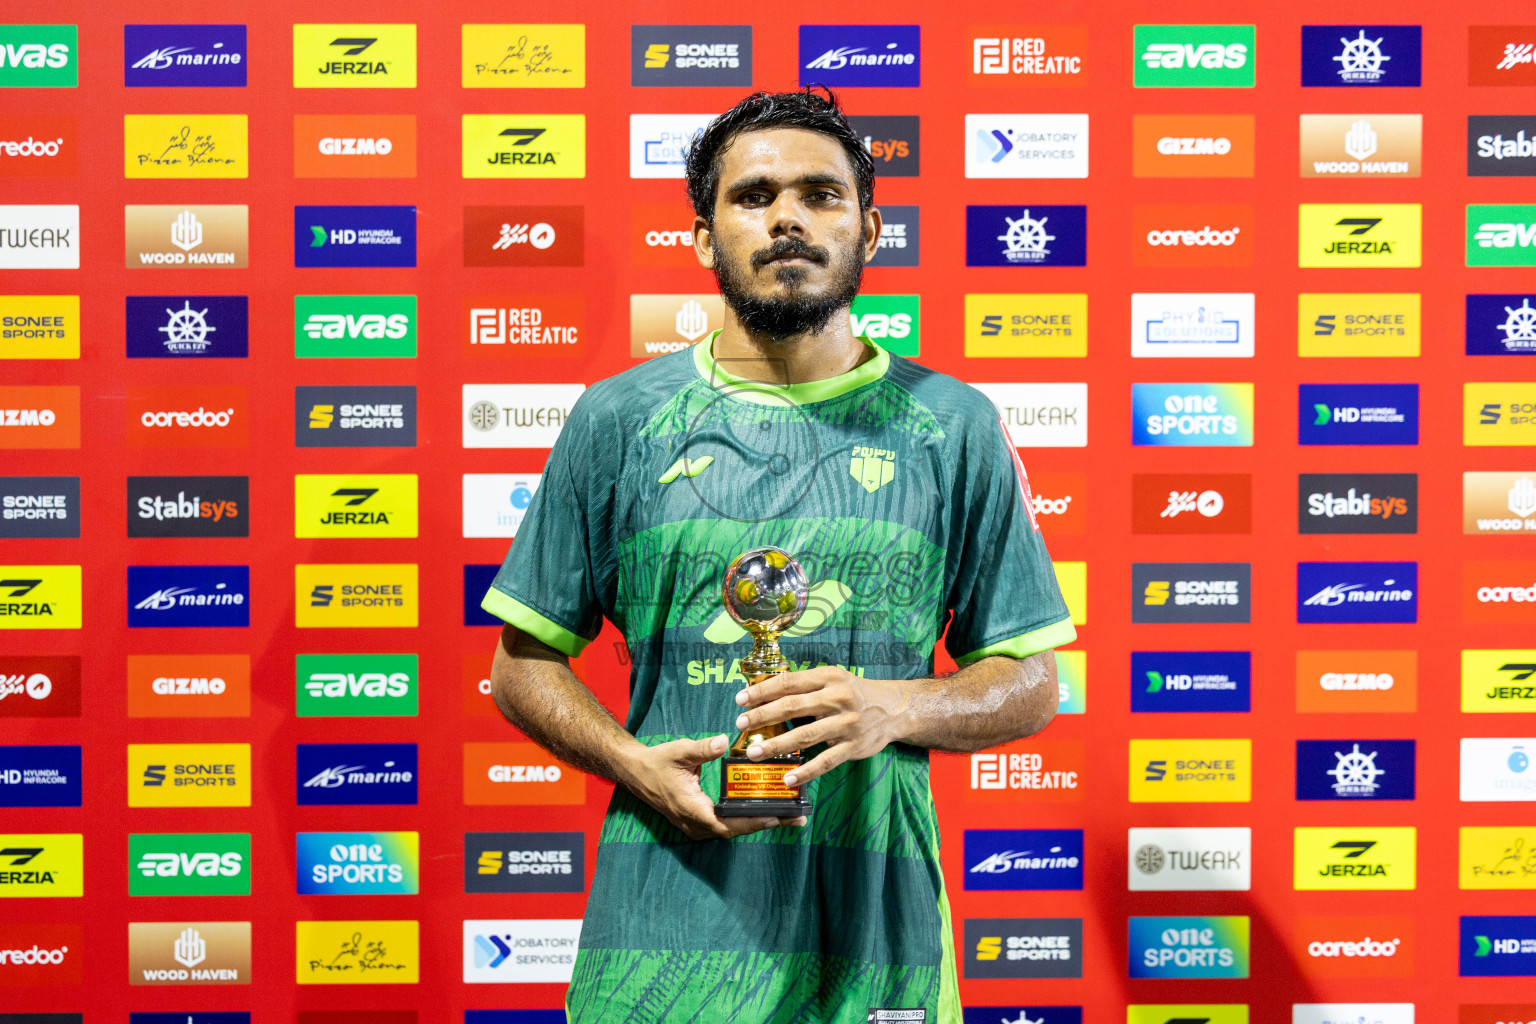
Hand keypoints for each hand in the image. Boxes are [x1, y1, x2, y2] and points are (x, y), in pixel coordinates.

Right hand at [619, 734, 804, 840]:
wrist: (635, 772)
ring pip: (732, 830)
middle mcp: (694, 823)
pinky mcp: (697, 822)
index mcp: (691, 808)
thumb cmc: (657, 762)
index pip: (727, 823)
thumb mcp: (679, 751)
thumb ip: (702, 748)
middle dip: (766, 823)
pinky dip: (746, 820)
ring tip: (788, 816)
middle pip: (735, 830)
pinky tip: (764, 812)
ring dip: (758, 823)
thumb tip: (722, 741)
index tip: (776, 817)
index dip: (752, 822)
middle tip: (796, 817)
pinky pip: (726, 825)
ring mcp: (695, 825)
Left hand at [733, 667, 912, 786]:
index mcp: (828, 678)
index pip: (789, 682)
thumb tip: (764, 694)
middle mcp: (837, 698)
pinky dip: (805, 771)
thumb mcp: (833, 679)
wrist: (893, 709)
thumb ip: (804, 686)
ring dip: (776, 745)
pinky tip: (788, 778)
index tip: (741, 699)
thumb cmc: (854, 693)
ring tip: (754, 752)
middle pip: (793, 707)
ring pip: (805, 736)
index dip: (762, 691)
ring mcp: (846, 724)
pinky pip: (825, 761)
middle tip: (740, 724)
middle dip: (762, 716)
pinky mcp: (853, 747)